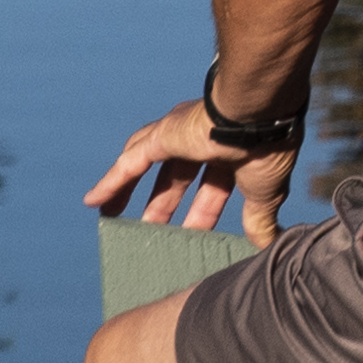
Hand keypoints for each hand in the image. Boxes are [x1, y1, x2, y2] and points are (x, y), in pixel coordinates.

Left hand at [87, 97, 299, 242]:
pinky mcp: (161, 136)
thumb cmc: (269, 150)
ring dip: (129, 192)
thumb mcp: (264, 192)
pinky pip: (129, 163)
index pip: (212, 186)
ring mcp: (178, 136)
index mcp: (231, 151)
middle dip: (164, 205)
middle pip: (175, 178)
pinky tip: (94, 203)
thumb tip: (266, 244)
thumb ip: (260, 217)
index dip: (204, 210)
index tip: (198, 233)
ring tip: (113, 216)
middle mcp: (202, 139)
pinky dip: (111, 183)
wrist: (260, 117)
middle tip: (153, 231)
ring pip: (144, 166)